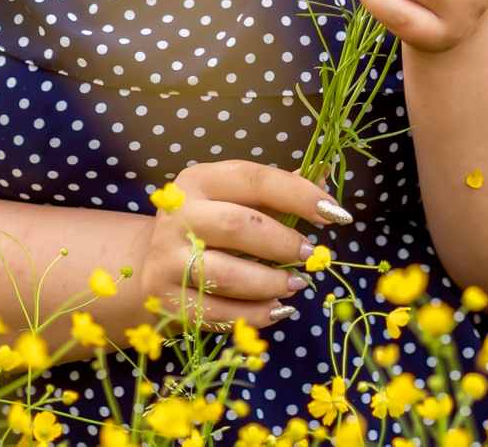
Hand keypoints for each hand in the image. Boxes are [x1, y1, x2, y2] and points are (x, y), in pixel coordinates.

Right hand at [131, 161, 346, 330]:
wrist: (153, 257)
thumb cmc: (210, 224)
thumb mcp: (236, 198)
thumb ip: (278, 189)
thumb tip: (324, 173)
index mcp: (199, 180)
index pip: (255, 179)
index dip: (299, 195)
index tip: (334, 213)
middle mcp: (178, 214)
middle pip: (238, 226)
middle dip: (284, 244)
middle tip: (311, 256)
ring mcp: (167, 258)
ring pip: (227, 275)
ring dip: (271, 284)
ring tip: (296, 285)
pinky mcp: (166, 298)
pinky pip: (218, 312)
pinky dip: (256, 314)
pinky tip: (277, 309)